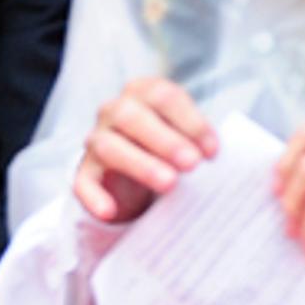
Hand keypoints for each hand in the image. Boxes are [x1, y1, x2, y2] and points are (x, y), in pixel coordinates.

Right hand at [72, 75, 215, 225]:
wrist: (136, 170)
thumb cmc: (170, 147)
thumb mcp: (186, 134)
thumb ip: (199, 141)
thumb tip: (221, 159)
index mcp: (143, 93)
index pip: (164, 97)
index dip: (190, 122)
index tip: (212, 151)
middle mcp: (114, 110)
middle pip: (132, 117)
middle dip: (165, 141)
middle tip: (192, 164)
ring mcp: (96, 140)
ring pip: (110, 148)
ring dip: (141, 164)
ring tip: (169, 184)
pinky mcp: (85, 173)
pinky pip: (83, 183)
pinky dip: (94, 197)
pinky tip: (109, 211)